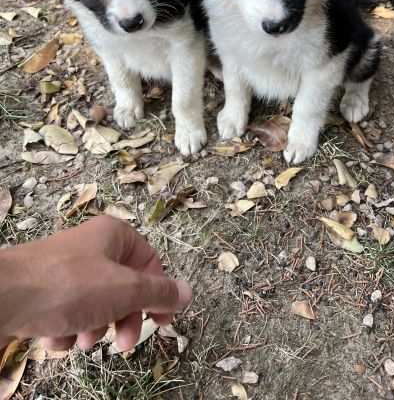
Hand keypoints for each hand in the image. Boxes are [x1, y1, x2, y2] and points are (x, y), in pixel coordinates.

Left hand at [0, 216, 191, 351]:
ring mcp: (67, 269)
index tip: (162, 324)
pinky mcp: (45, 290)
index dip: (159, 294)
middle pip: (124, 287)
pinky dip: (68, 327)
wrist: (2, 296)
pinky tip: (56, 334)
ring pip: (97, 303)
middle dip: (123, 319)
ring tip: (80, 339)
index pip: (150, 262)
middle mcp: (92, 248)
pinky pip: (70, 311)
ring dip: (94, 327)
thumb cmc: (70, 286)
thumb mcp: (125, 289)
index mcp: (114, 236)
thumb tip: (189, 292)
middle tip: (121, 343)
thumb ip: (159, 292)